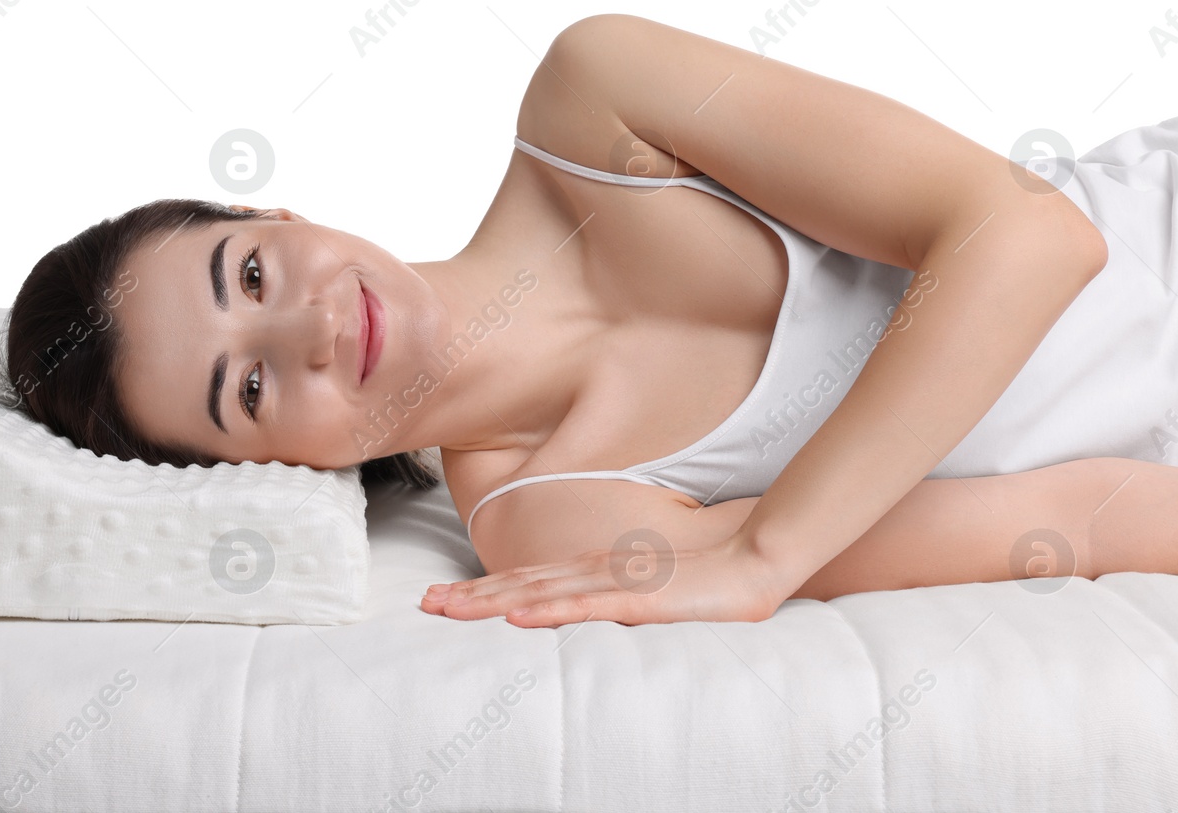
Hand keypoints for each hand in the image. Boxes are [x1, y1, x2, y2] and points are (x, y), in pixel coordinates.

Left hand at [419, 530, 790, 626]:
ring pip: (539, 592)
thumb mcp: (646, 594)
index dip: (481, 588)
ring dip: (491, 601)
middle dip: (469, 594)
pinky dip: (547, 610)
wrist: (752, 560)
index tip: (442, 597)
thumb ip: (613, 600)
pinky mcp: (638, 598)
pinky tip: (518, 616)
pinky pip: (585, 606)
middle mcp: (594, 570)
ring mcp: (613, 582)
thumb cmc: (705, 580)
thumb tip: (582, 614)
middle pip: (519, 582)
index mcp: (594, 570)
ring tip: (450, 609)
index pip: (526, 580)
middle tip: (425, 604)